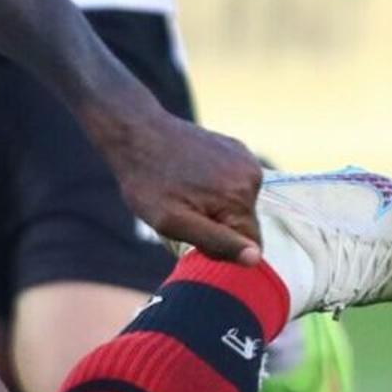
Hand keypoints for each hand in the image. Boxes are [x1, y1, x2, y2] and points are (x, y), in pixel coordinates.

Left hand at [112, 115, 269, 264]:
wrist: (136, 132)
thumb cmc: (148, 182)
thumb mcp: (173, 223)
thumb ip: (217, 242)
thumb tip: (255, 259)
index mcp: (240, 199)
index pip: (250, 247)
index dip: (220, 248)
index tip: (191, 230)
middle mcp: (252, 177)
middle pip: (245, 225)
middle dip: (218, 226)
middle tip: (183, 210)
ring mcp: (247, 159)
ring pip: (240, 205)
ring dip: (216, 206)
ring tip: (185, 191)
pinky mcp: (237, 148)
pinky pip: (236, 183)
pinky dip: (217, 186)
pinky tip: (191, 175)